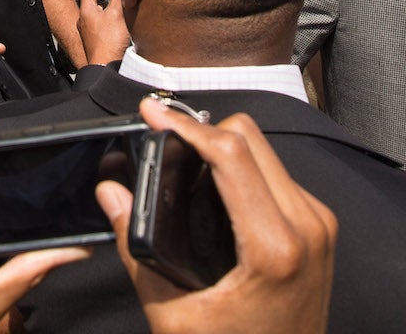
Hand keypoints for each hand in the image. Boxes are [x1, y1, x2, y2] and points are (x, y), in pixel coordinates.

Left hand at [77, 0, 129, 64]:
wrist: (106, 65)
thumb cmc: (108, 42)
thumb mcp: (117, 13)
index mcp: (85, 11)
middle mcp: (83, 21)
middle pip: (96, 4)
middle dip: (109, 3)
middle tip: (120, 6)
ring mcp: (88, 32)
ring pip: (100, 17)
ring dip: (111, 16)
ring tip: (121, 20)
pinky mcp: (95, 42)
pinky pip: (102, 29)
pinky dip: (111, 28)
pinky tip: (120, 32)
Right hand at [96, 98, 336, 333]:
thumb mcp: (171, 311)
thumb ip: (137, 246)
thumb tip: (111, 194)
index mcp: (274, 247)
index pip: (231, 154)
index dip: (186, 126)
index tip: (153, 116)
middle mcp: (305, 227)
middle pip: (249, 137)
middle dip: (201, 130)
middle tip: (161, 137)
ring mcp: (316, 225)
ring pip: (264, 149)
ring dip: (221, 145)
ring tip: (181, 157)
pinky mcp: (316, 228)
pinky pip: (275, 171)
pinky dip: (239, 165)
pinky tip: (210, 183)